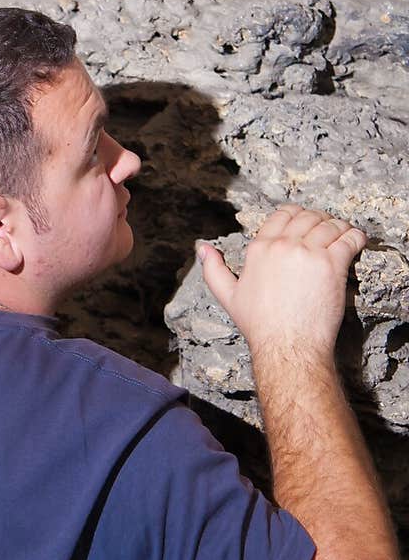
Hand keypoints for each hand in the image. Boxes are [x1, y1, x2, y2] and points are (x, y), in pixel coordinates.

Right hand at [198, 203, 366, 363]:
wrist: (287, 345)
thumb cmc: (260, 325)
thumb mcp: (228, 295)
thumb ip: (213, 269)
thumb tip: (201, 247)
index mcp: (260, 248)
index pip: (283, 214)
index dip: (298, 213)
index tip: (307, 219)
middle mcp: (284, 245)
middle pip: (308, 217)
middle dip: (320, 219)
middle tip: (329, 228)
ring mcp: (309, 253)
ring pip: (330, 225)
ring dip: (340, 226)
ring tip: (345, 233)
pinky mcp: (332, 264)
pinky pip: (348, 239)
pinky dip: (356, 236)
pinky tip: (357, 240)